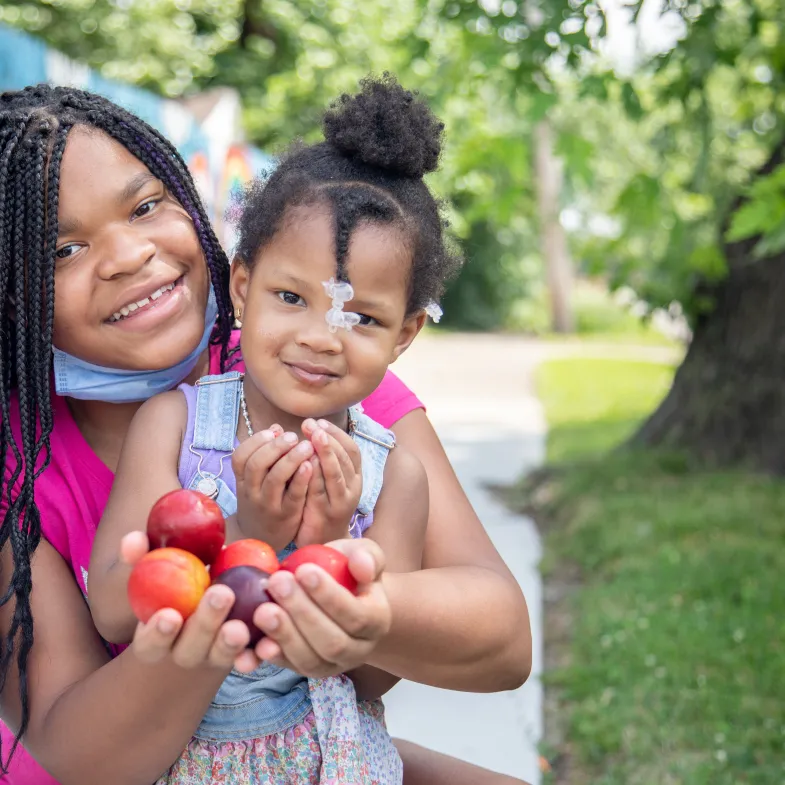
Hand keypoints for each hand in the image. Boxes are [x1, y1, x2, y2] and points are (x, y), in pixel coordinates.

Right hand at [121, 531, 260, 673]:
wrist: (209, 595)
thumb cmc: (177, 581)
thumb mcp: (158, 568)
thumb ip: (142, 555)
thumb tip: (132, 539)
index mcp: (156, 639)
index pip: (150, 644)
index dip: (156, 634)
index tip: (169, 615)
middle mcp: (184, 652)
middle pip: (191, 649)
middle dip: (205, 625)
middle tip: (221, 595)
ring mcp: (214, 656)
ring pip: (221, 656)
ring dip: (231, 644)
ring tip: (240, 625)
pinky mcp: (242, 654)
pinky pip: (252, 658)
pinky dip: (259, 653)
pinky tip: (270, 642)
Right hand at [232, 424, 313, 548]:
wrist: (260, 538)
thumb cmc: (262, 499)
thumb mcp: (256, 479)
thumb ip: (265, 454)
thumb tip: (277, 428)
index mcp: (242, 480)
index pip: (240, 456)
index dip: (255, 441)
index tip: (273, 431)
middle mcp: (251, 492)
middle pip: (256, 465)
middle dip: (275, 447)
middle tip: (293, 436)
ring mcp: (268, 504)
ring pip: (275, 479)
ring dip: (291, 459)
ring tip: (307, 446)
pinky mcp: (287, 515)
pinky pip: (293, 495)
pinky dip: (301, 479)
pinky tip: (310, 465)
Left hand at [250, 538, 390, 676]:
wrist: (342, 596)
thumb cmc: (350, 571)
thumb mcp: (364, 555)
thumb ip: (366, 557)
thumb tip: (361, 566)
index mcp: (377, 621)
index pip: (356, 615)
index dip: (329, 596)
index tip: (304, 570)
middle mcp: (358, 650)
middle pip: (332, 642)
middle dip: (302, 613)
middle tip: (277, 582)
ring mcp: (332, 665)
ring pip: (309, 660)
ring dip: (284, 635)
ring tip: (262, 609)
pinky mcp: (305, 669)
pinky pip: (288, 668)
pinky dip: (271, 657)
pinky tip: (255, 643)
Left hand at [296, 419, 362, 546]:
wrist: (324, 541)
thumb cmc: (323, 505)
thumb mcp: (328, 480)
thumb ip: (325, 460)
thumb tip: (313, 431)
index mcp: (354, 476)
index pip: (351, 449)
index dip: (337, 434)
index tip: (320, 422)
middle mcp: (353, 487)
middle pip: (345, 458)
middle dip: (328, 439)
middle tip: (312, 425)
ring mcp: (341, 501)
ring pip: (337, 474)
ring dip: (326, 454)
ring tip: (313, 439)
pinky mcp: (327, 514)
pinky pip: (321, 492)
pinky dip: (315, 476)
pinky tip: (305, 464)